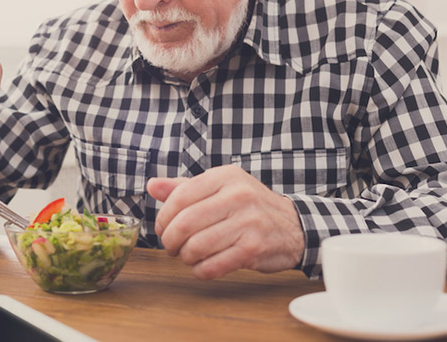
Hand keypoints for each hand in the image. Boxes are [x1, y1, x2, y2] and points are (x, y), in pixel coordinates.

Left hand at [147, 166, 304, 278]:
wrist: (293, 226)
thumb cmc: (249, 206)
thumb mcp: (220, 187)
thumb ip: (184, 187)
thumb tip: (152, 185)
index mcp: (225, 177)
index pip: (180, 196)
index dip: (164, 216)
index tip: (163, 228)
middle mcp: (238, 196)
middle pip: (185, 223)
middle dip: (170, 240)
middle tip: (170, 246)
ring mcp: (248, 222)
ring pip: (197, 246)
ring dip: (185, 256)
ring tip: (187, 255)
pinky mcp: (254, 248)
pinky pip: (214, 265)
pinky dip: (200, 270)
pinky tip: (201, 266)